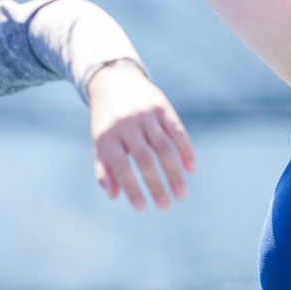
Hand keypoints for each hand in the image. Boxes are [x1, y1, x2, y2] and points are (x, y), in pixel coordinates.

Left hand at [88, 61, 194, 209]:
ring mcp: (146, 115)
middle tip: (166, 206)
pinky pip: (177, 131)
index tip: (143, 209)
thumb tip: (115, 195)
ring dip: (174, 173)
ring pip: (164, 148)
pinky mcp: (162, 107)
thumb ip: (104, 169)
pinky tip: (191, 169)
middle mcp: (127, 125)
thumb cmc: (106, 121)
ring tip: (181, 195)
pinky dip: (186, 151)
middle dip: (156, 185)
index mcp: (108, 137)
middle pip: (145, 160)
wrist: (113, 80)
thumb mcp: (100, 143)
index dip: (132, 189)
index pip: (121, 167)